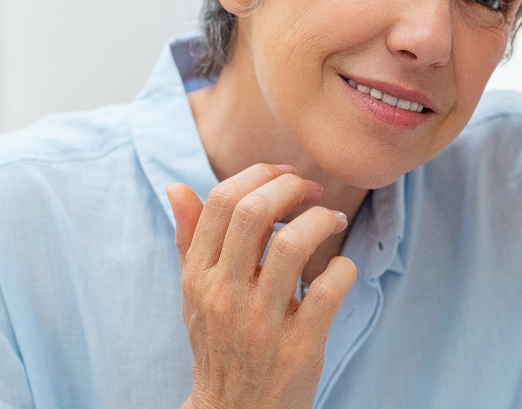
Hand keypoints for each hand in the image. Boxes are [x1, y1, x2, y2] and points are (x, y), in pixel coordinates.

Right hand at [168, 164, 357, 408]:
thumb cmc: (219, 344)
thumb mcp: (195, 294)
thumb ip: (188, 240)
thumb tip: (178, 188)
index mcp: (198, 276)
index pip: (221, 203)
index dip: (260, 175)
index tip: (286, 177)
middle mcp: (224, 296)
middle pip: (255, 213)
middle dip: (291, 189)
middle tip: (313, 192)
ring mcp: (260, 322)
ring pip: (293, 244)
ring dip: (321, 220)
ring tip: (331, 220)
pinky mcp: (299, 346)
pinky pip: (327, 290)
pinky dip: (342, 268)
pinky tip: (340, 269)